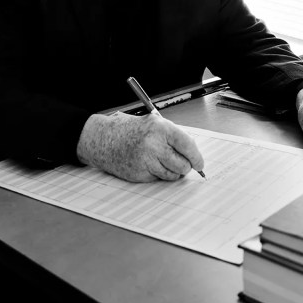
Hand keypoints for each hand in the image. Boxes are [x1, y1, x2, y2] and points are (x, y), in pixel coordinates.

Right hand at [76, 112, 204, 181]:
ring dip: (172, 171)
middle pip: (183, 165)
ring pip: (172, 175)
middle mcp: (154, 144)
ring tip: (161, 160)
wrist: (103, 139)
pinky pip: (158, 178)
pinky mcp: (139, 173)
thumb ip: (173, 137)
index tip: (200, 164)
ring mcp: (146, 160)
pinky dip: (157, 174)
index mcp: (160, 128)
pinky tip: (147, 163)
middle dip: (185, 166)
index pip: (188, 145)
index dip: (197, 157)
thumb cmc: (129, 130)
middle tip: (181, 163)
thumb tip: (193, 154)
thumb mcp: (153, 124)